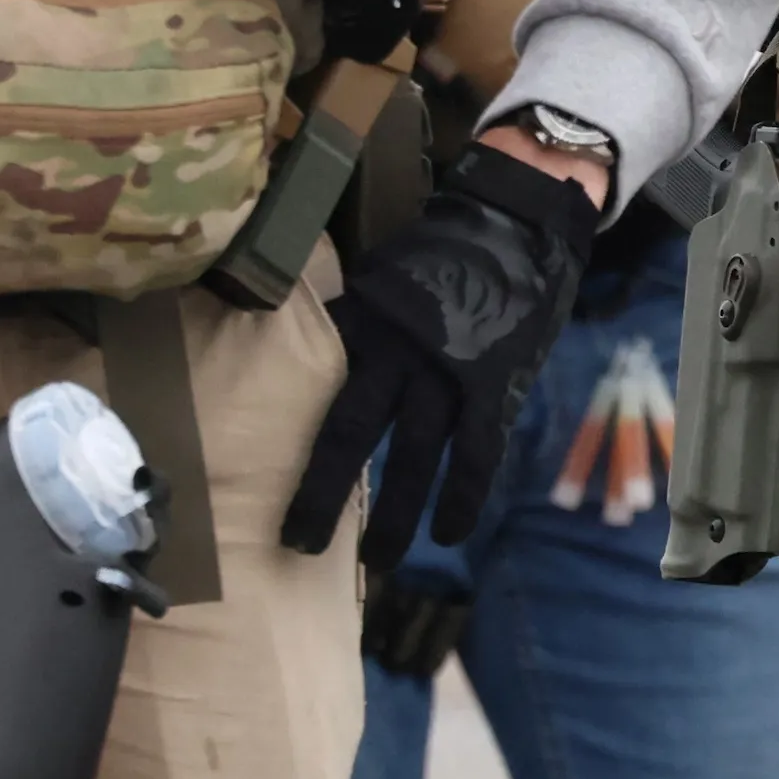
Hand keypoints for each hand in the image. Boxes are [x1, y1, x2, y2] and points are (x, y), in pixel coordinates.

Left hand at [281, 146, 598, 568]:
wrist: (520, 217)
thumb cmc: (446, 248)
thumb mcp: (383, 276)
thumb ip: (355, 323)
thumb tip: (311, 361)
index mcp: (363, 322)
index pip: (311, 387)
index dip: (286, 435)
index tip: (258, 469)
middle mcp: (398, 350)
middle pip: (351, 431)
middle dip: (322, 491)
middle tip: (297, 544)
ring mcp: (450, 368)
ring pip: (414, 453)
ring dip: (396, 511)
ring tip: (378, 561)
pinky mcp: (496, 382)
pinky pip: (476, 452)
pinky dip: (462, 496)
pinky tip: (448, 533)